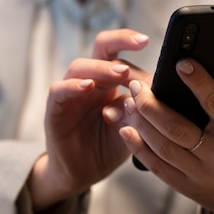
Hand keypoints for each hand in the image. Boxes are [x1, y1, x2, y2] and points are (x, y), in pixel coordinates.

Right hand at [28, 29, 150, 211]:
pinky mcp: (55, 109)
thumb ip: (141, 111)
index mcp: (110, 83)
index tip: (150, 41)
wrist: (82, 173)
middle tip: (141, 42)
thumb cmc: (107, 147)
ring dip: (102, 67)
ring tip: (121, 72)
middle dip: (120, 40)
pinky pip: (60, 91)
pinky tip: (88, 87)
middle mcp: (90, 82)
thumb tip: (158, 92)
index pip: (120, 54)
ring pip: (81, 67)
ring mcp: (71, 94)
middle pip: (100, 49)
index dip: (133, 47)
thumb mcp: (132, 129)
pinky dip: (73, 86)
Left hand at [119, 55, 213, 213]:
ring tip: (129, 101)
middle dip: (151, 104)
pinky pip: (157, 166)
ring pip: (162, 146)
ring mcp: (199, 173)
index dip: (198, 82)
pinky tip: (126, 129)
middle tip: (136, 84)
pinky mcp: (184, 186)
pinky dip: (138, 148)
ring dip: (141, 122)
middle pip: (176, 127)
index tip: (181, 63)